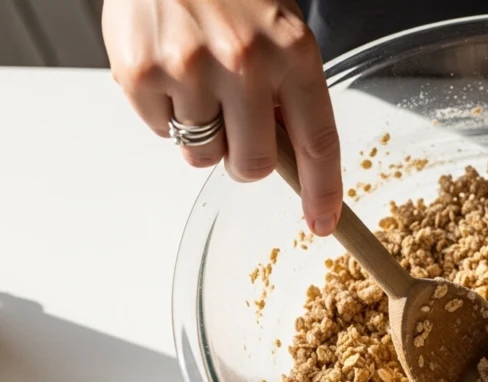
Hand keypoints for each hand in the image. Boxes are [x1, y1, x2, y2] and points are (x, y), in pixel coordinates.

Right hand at [101, 0, 342, 235]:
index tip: (322, 222)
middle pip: (252, 164)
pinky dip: (165, 112)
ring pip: (202, 155)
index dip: (321, 190)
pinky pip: (160, 130)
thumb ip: (288, 89)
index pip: (318, 142)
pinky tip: (170, 68)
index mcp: (293, 52)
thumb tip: (288, 153)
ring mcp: (190, 69)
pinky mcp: (141, 72)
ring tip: (198, 81)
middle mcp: (245, 63)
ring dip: (203, 133)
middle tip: (237, 130)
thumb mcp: (280, 28)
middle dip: (246, 162)